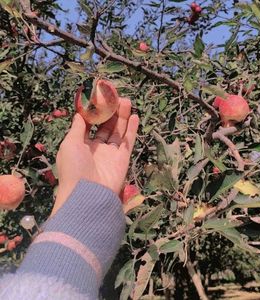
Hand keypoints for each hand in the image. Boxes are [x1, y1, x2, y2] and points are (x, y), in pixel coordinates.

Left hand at [51, 98, 138, 215]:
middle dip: (110, 112)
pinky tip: (134, 116)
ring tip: (126, 101)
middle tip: (116, 97)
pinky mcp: (123, 159)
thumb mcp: (70, 143)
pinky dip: (132, 129)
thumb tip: (79, 114)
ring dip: (122, 117)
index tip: (99, 99)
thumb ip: (77, 127)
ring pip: (118, 132)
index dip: (94, 112)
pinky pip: (128, 141)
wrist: (88, 194)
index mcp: (81, 145)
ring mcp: (111, 154)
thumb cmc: (74, 167)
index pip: (89, 125)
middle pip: (105, 127)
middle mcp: (96, 149)